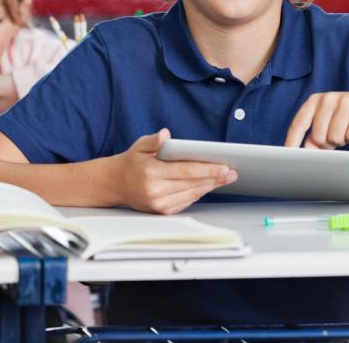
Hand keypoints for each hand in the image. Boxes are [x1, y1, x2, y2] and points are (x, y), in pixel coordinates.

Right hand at [109, 129, 236, 213]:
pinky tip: (209, 185)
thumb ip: (153, 141)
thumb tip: (165, 135)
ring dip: (210, 186)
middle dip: (215, 177)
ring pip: (192, 194)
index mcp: (151, 172)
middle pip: (193, 183)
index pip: (186, 171)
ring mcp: (159, 204)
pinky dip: (199, 193)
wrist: (115, 184)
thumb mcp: (139, 146)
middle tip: (233, 172)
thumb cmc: (132, 162)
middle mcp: (155, 191)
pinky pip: (187, 201)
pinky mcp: (163, 211)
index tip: (224, 166)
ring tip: (226, 178)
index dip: (208, 169)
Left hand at [284, 92, 348, 148]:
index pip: (299, 123)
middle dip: (326, 144)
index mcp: (315, 100)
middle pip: (318, 137)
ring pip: (335, 138)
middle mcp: (329, 98)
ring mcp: (347, 101)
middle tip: (335, 138)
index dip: (292, 141)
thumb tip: (305, 152)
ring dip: (342, 141)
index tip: (287, 155)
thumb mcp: (327, 125)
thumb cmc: (347, 118)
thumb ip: (313, 137)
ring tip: (347, 131)